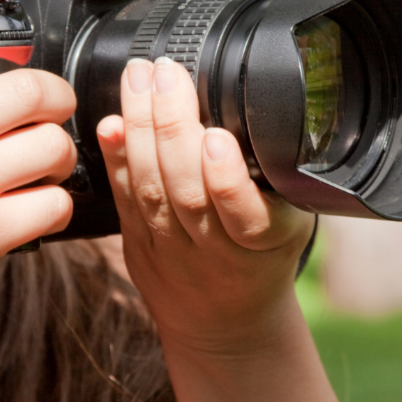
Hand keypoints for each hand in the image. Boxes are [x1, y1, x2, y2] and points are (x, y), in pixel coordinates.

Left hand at [95, 57, 314, 356]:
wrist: (227, 328)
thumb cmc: (262, 259)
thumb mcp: (292, 222)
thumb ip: (277, 177)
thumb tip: (246, 106)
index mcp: (266, 242)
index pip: (245, 215)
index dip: (226, 178)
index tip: (216, 137)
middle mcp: (216, 252)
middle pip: (187, 193)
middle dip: (173, 127)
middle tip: (166, 73)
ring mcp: (172, 253)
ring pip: (151, 192)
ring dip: (140, 129)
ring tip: (139, 80)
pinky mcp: (138, 249)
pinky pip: (124, 202)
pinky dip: (114, 160)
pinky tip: (109, 124)